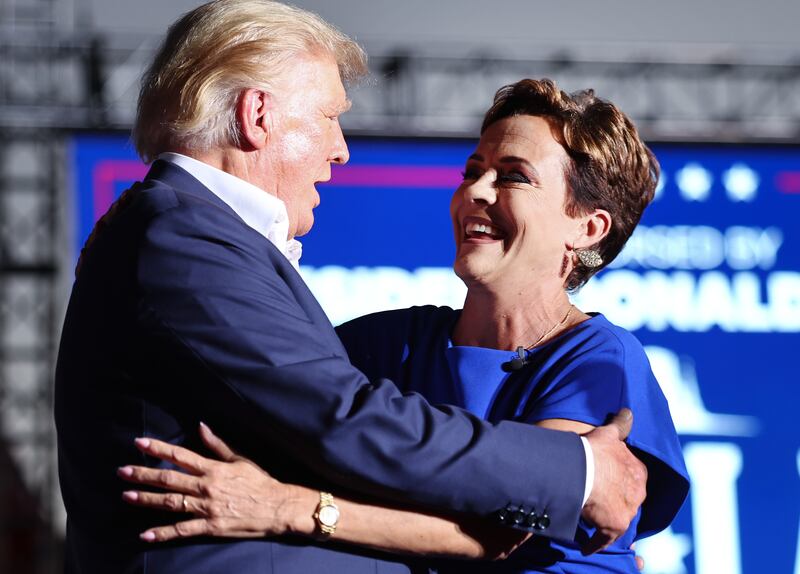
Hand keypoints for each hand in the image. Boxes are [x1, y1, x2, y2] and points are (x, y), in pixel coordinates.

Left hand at [118, 423, 300, 541]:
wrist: (277, 507)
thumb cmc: (260, 481)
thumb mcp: (240, 459)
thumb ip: (217, 445)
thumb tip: (200, 427)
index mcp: (213, 469)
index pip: (180, 455)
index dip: (158, 448)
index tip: (139, 442)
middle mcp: (206, 487)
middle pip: (169, 479)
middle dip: (143, 474)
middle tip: (122, 471)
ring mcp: (206, 508)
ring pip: (170, 503)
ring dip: (147, 499)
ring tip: (126, 496)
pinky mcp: (210, 527)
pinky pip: (182, 530)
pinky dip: (163, 533)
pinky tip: (145, 535)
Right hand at [580, 408, 646, 554]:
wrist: (582, 469)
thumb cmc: (593, 451)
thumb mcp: (608, 434)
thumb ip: (620, 425)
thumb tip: (629, 412)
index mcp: (638, 471)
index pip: (633, 480)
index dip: (619, 483)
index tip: (608, 485)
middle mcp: (638, 492)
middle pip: (628, 501)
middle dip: (616, 503)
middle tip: (599, 504)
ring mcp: (628, 510)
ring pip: (618, 520)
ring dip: (606, 523)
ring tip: (591, 522)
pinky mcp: (615, 525)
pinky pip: (604, 539)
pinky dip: (595, 543)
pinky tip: (586, 545)